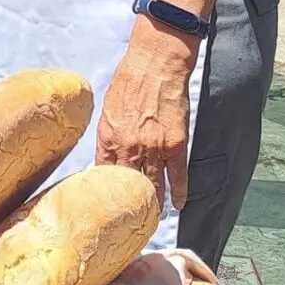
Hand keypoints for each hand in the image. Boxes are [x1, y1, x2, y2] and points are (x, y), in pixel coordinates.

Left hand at [96, 17, 200, 208]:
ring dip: (154, 203)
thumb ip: (107, 136)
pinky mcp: (176, 144)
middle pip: (129, 185)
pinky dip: (179, 192)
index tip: (109, 207)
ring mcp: (154, 147)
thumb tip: (105, 157)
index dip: (107, 193)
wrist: (156, 62)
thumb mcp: (107, 108)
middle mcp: (129, 147)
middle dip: (131, 205)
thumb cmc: (129, 80)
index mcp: (108, 138)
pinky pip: (178, 175)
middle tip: (132, 222)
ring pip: (154, 184)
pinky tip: (178, 205)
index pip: (105, 175)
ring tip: (153, 217)